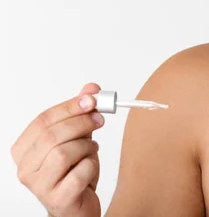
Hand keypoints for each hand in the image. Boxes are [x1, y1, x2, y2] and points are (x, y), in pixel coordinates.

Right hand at [11, 83, 104, 216]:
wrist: (80, 206)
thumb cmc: (76, 172)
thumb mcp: (79, 138)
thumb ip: (81, 113)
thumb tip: (91, 89)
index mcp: (24, 150)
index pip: (43, 121)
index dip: (69, 107)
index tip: (92, 99)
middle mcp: (25, 169)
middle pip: (52, 135)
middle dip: (81, 122)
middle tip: (100, 119)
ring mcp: (39, 186)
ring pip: (64, 153)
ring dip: (87, 147)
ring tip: (92, 151)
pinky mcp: (57, 200)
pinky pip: (79, 173)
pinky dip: (91, 166)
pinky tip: (90, 169)